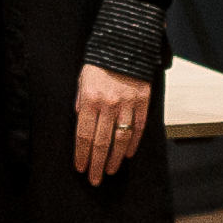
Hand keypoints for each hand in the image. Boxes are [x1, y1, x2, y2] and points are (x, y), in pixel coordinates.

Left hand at [74, 64, 154, 179]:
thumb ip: (80, 101)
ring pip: (120, 139)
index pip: (84, 135)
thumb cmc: (100, 62)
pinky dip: (133, 143)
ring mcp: (127, 104)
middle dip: (96, 163)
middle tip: (94, 179)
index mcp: (90, 99)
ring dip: (114, 158)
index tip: (80, 168)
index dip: (82, 154)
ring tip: (110, 170)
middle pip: (101, 142)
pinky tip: (127, 154)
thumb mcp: (82, 79)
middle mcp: (108, 104)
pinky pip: (138, 127)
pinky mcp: (142, 101)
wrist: (125, 43)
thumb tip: (80, 122)